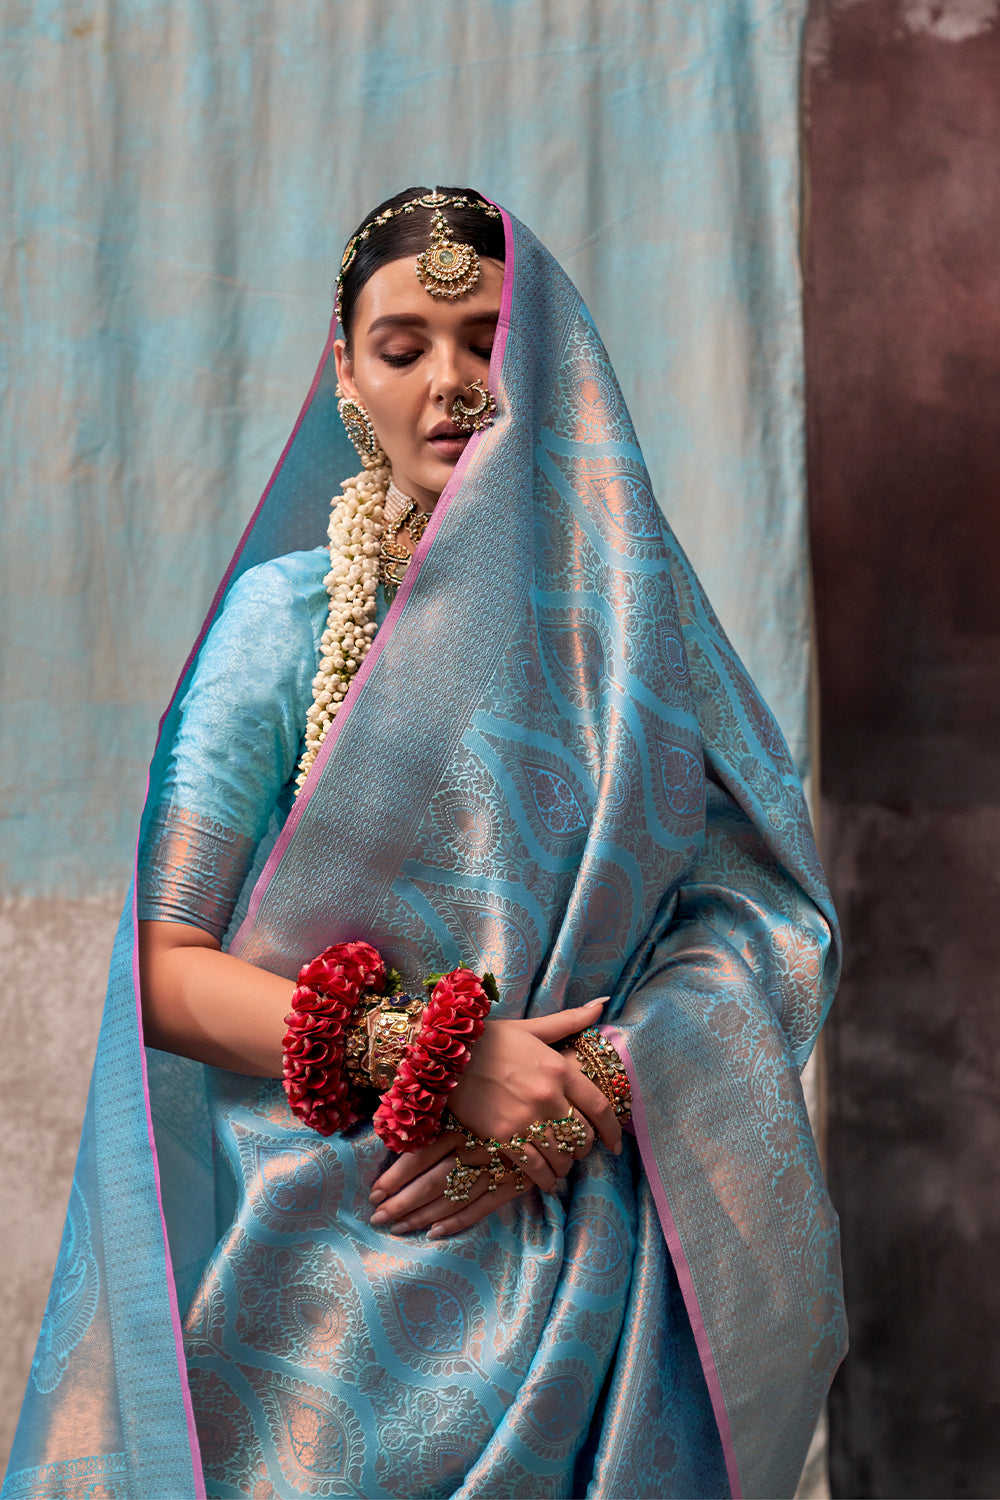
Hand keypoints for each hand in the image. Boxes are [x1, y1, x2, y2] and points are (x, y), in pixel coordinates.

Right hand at [369, 998, 620, 1237]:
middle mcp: (548, 1096)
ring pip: (561, 1155)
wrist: (446, 1053)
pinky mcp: (503, 1136)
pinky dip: (545, 1179)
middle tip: (578, 1150)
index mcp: (560, 1068)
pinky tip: (547, 1181)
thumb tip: (602, 1004)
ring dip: (565, 1164)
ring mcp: (526, 1118)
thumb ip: (570, 1020)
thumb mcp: (533, 1027)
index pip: (599, 1107)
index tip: (616, 1144)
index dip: (613, 1130)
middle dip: (584, 1147)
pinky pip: (535, 1168)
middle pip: (582, 1135)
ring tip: (562, 1164)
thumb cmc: (492, 1039)